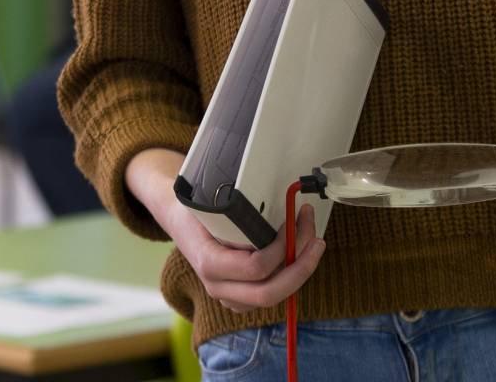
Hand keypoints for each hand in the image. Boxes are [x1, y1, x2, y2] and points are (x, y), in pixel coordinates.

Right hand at [128, 148, 323, 311]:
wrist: (178, 221)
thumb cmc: (196, 208)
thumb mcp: (209, 202)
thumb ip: (236, 208)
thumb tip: (277, 197)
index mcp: (208, 263)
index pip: (255, 267)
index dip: (280, 248)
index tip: (291, 222)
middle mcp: (218, 287)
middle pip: (270, 293)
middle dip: (301, 267)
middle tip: (317, 240)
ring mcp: (229, 297)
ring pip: (275, 296)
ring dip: (300, 270)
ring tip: (313, 240)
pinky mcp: (240, 298)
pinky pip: (272, 293)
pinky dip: (291, 274)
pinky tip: (300, 252)